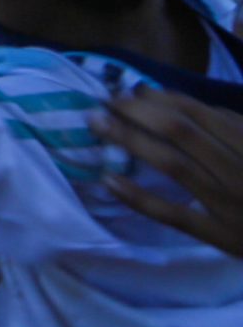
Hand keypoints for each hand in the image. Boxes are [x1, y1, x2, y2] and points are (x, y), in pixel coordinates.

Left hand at [97, 87, 242, 255]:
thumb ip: (229, 123)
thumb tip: (167, 97)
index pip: (197, 114)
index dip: (158, 98)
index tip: (127, 91)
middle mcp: (240, 170)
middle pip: (180, 133)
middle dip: (136, 113)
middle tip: (103, 104)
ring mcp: (228, 203)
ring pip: (174, 166)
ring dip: (131, 141)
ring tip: (98, 126)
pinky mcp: (220, 235)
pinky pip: (175, 215)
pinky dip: (140, 197)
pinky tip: (110, 180)